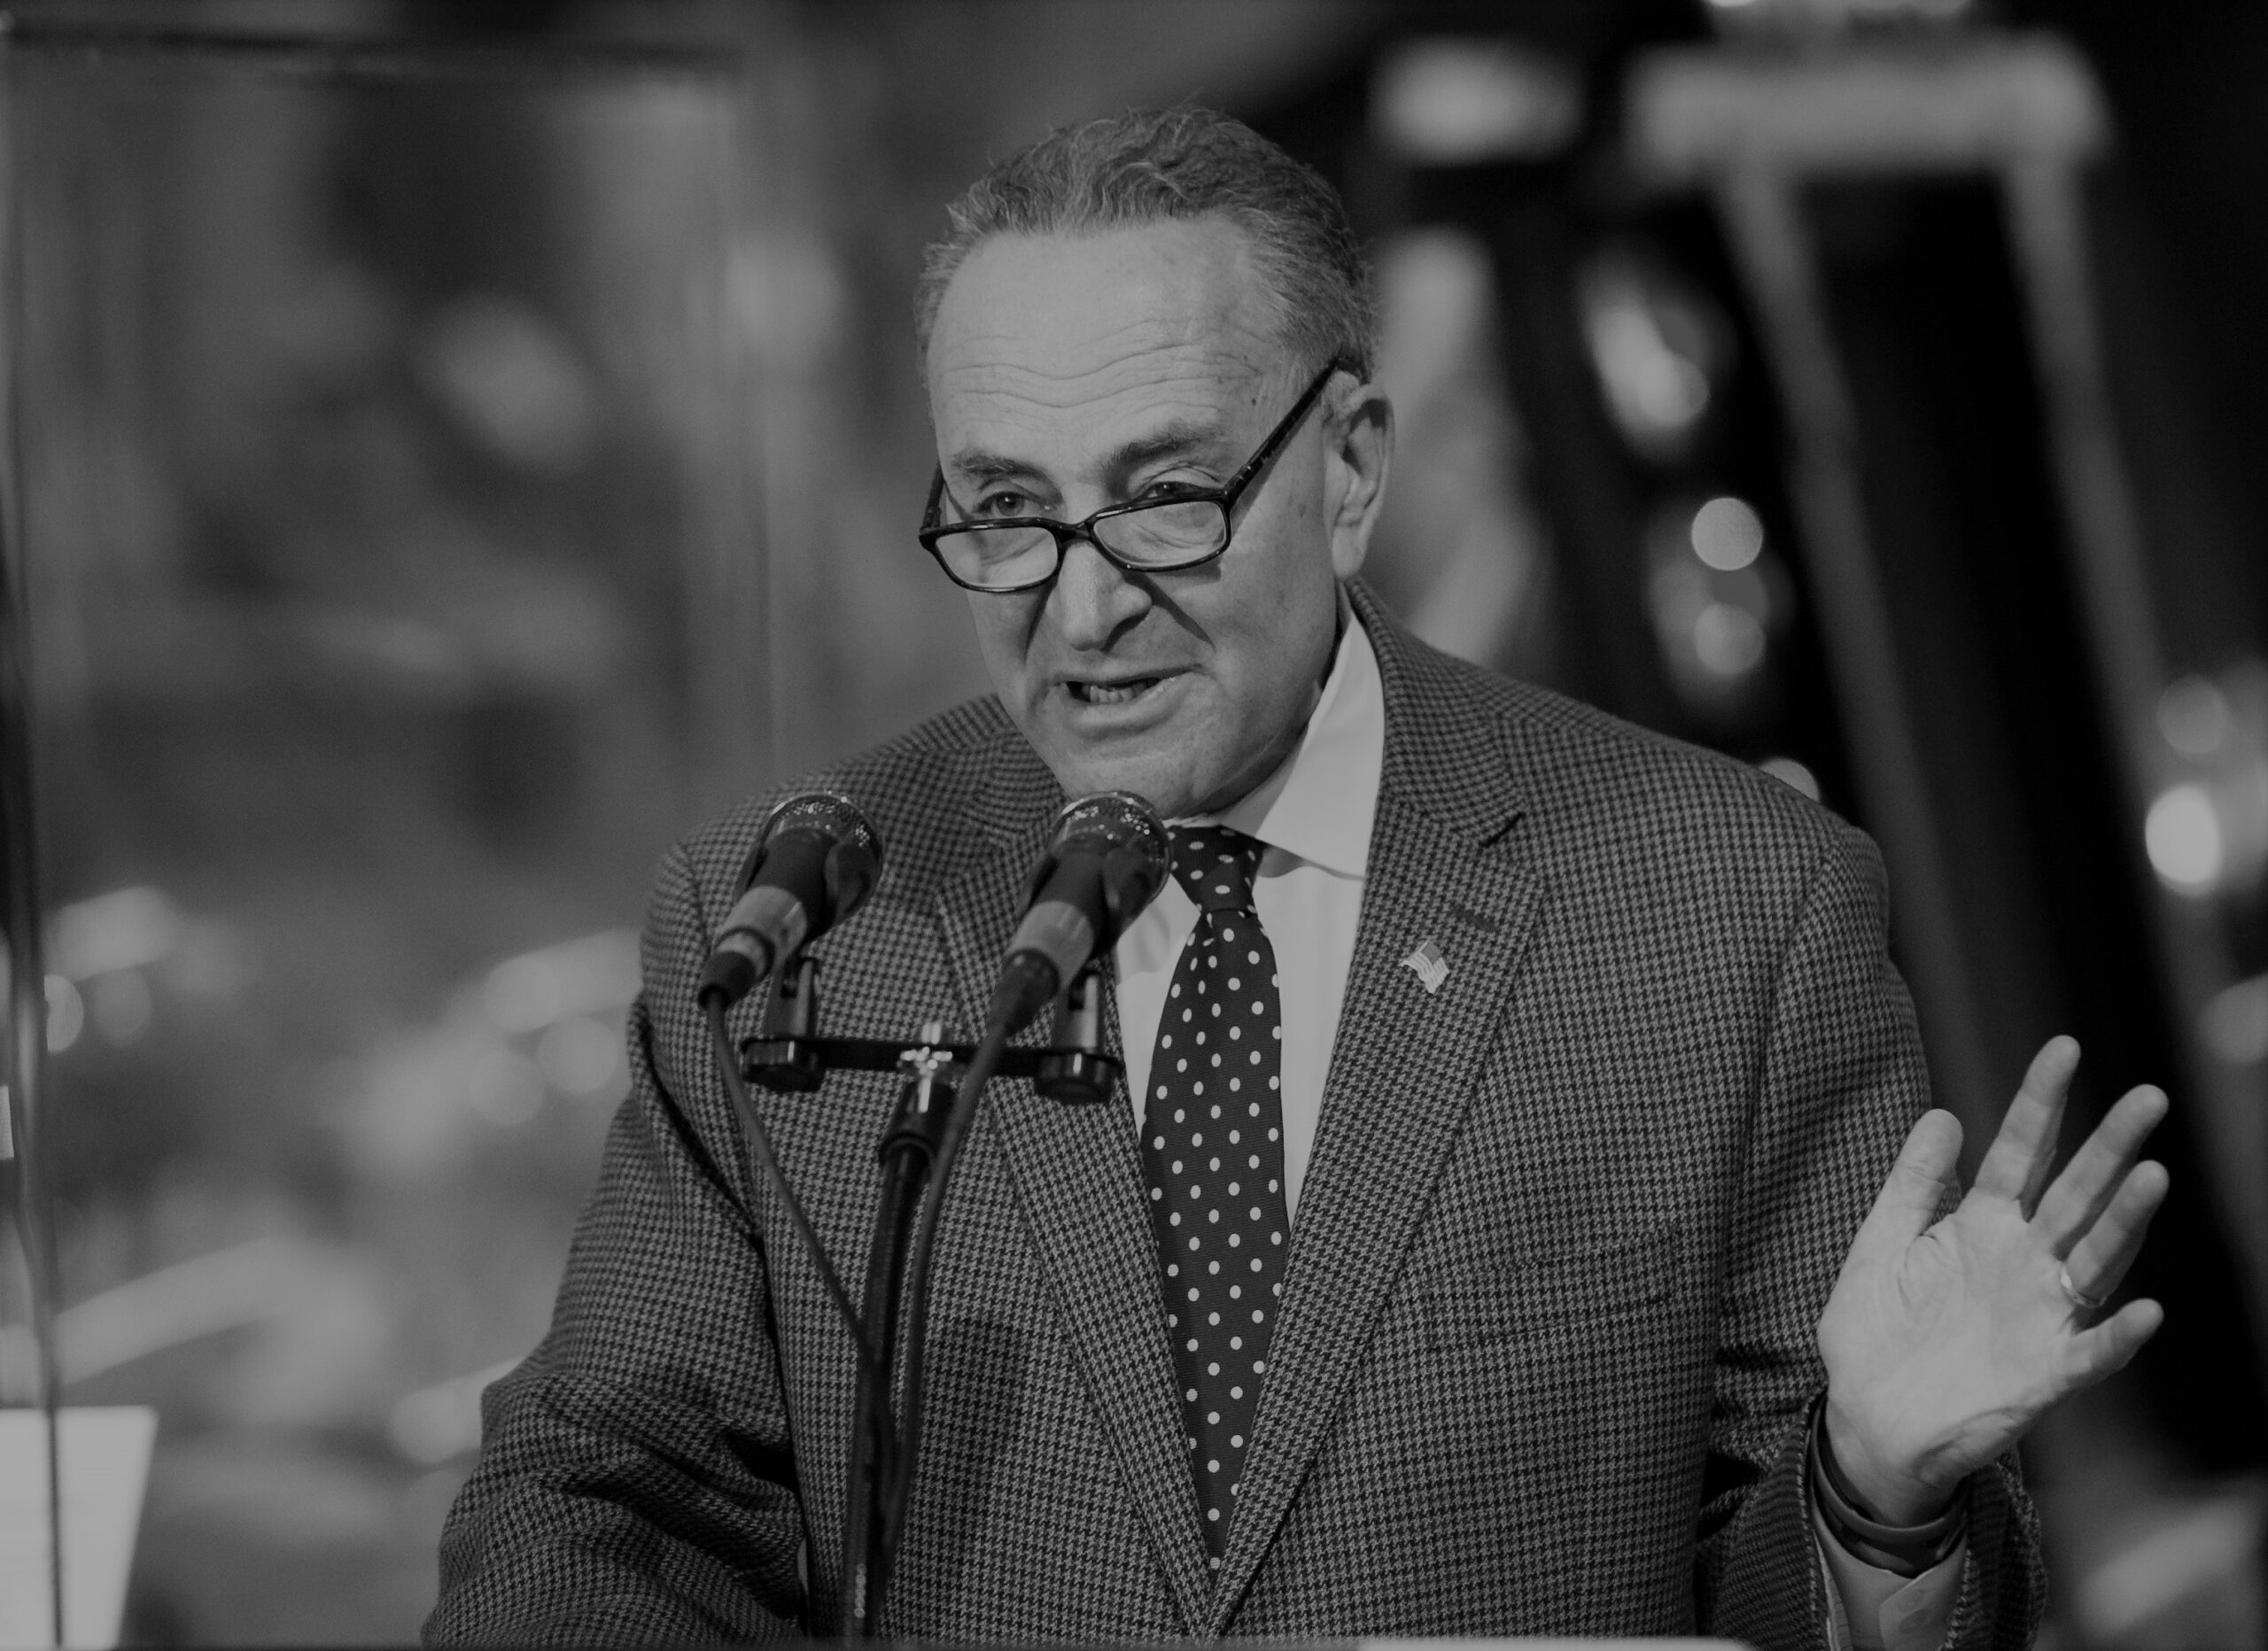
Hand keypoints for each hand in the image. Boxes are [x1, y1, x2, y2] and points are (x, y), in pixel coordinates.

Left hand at [1817, 1036, 2167, 1523]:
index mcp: (1980, 1225)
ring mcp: (2039, 1315)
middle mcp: (2021, 1262)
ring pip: (2093, 1260)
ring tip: (2154, 1176)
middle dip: (2109, 1147)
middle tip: (2148, 1096)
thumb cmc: (1875, 1332)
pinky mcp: (2045, 1375)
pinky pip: (2090, 1352)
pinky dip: (2117, 1333)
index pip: (2018, 1152)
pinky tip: (2145, 1310)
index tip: (2065, 1047)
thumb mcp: (1880, 1245)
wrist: (1865, 1420)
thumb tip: (1943, 1114)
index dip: (2040, 1102)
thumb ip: (1910, 1183)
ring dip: (2124, 1223)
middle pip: (2073, 1194)